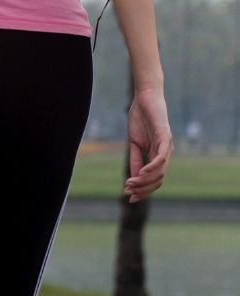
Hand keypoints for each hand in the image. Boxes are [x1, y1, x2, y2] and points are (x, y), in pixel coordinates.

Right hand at [125, 86, 171, 202]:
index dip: (143, 190)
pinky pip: (161, 156)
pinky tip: (141, 172)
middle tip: (128, 192)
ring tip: (131, 183)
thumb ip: (135, 159)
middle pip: (158, 179)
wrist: (145, 98)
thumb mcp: (134, 143)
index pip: (154, 179)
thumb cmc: (140, 118)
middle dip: (143, 189)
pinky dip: (152, 167)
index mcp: (157, 156)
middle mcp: (165, 154)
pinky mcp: (165, 136)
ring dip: (145, 180)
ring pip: (160, 171)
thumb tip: (134, 178)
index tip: (129, 196)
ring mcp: (167, 146)